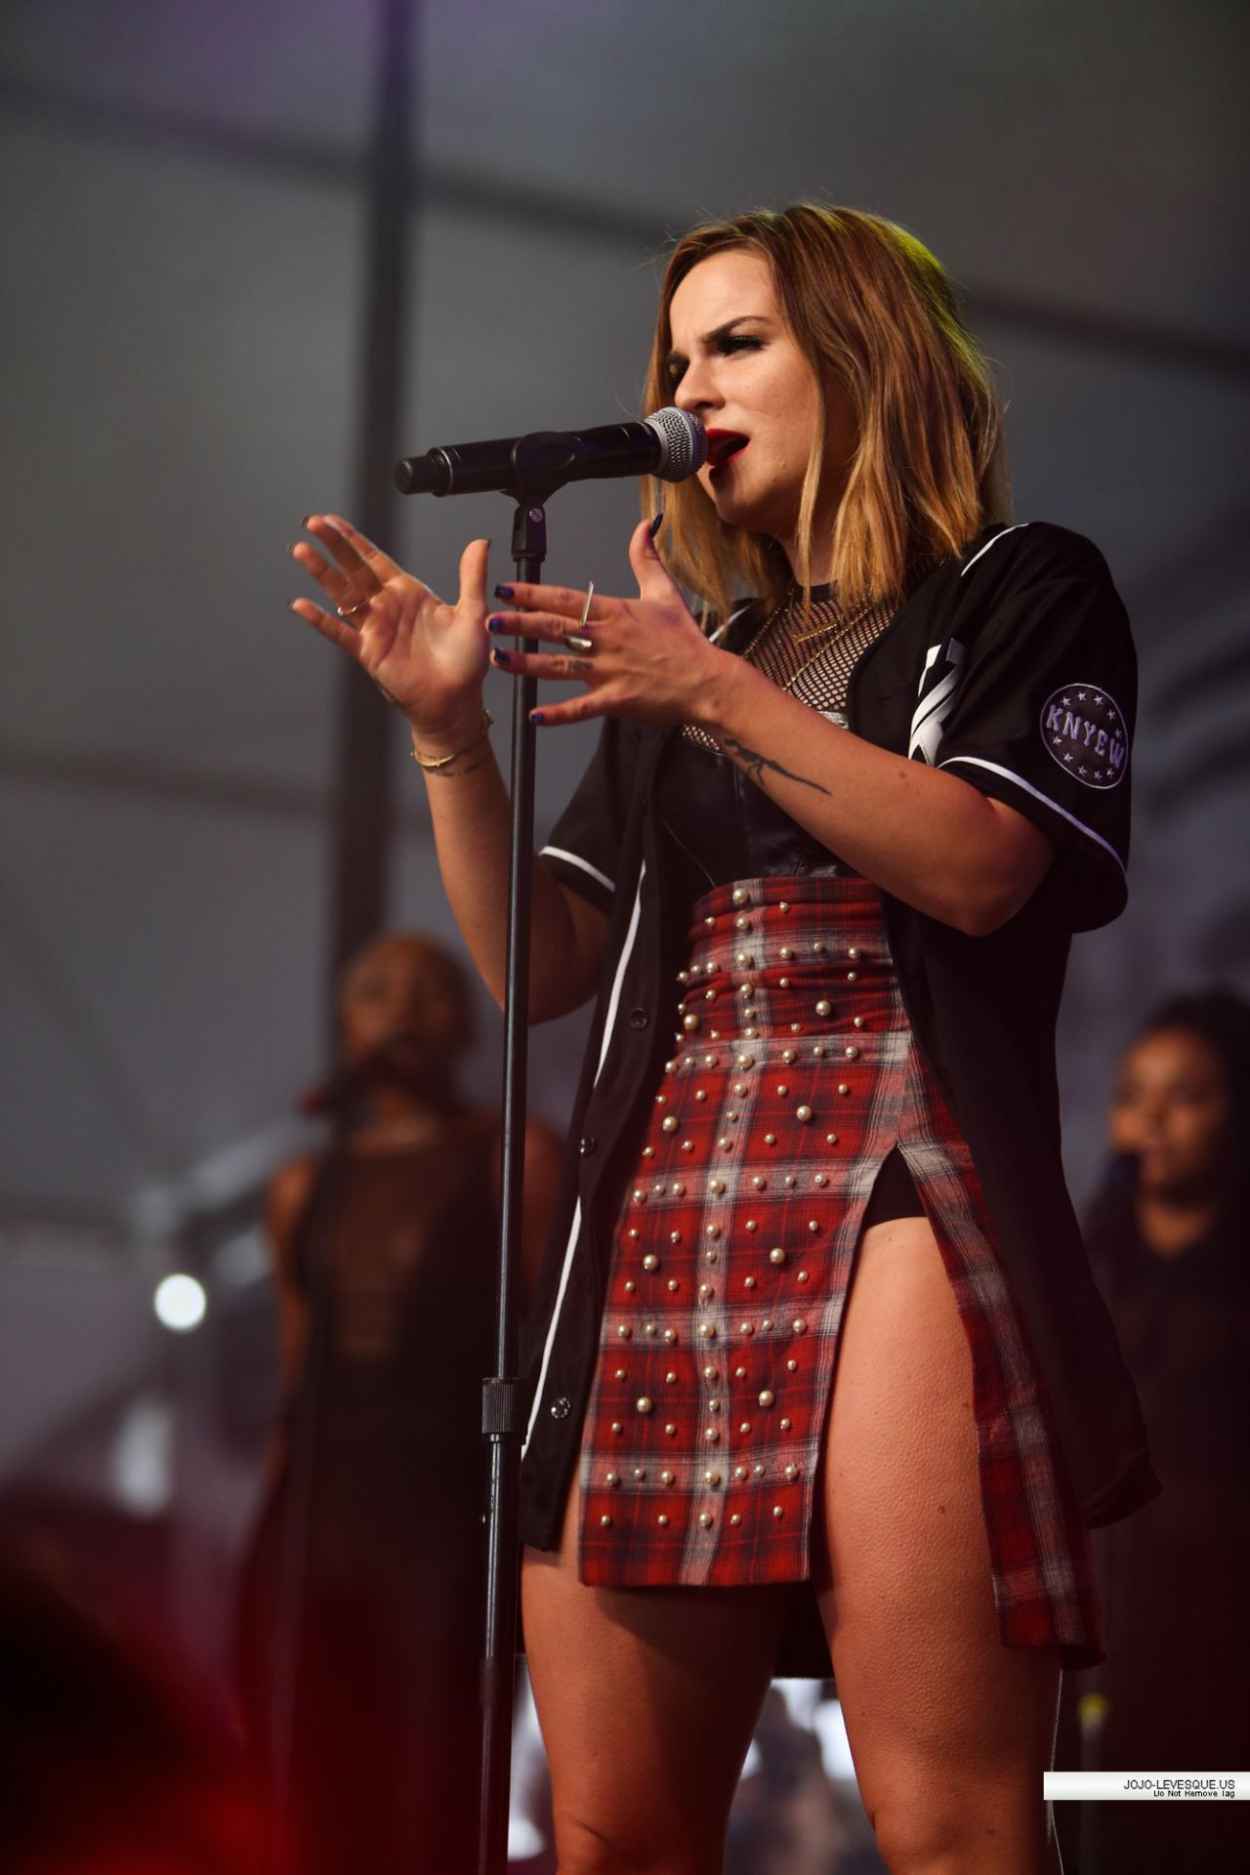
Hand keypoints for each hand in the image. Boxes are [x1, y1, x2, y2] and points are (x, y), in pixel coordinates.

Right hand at [289, 515, 489, 738]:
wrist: (457, 701)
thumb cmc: (465, 662)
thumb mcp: (473, 613)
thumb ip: (472, 576)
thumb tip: (480, 542)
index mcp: (409, 593)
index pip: (374, 559)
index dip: (354, 539)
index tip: (333, 520)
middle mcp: (387, 607)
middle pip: (353, 569)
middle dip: (333, 545)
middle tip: (312, 523)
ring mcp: (375, 628)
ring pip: (342, 594)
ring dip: (322, 573)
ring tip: (302, 550)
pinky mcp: (368, 652)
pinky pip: (340, 633)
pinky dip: (321, 620)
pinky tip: (301, 605)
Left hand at [484, 518, 725, 727]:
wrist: (707, 680)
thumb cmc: (685, 641)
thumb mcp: (665, 593)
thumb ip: (646, 559)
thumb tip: (643, 527)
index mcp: (614, 613)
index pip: (566, 599)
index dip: (533, 593)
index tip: (506, 589)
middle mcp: (606, 640)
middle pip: (554, 628)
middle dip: (519, 623)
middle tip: (489, 621)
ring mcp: (609, 671)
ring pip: (559, 666)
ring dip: (526, 663)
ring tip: (499, 659)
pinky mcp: (616, 700)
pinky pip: (581, 708)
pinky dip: (558, 714)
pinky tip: (534, 715)